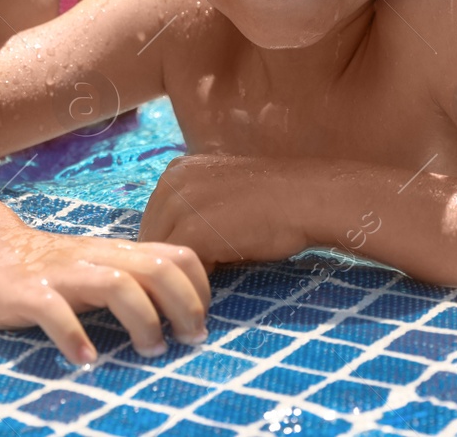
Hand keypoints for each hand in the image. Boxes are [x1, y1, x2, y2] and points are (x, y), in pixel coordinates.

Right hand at [0, 229, 209, 364]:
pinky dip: (73, 337)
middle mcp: (97, 258)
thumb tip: (184, 313)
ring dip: (142, 320)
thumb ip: (136, 280)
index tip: (200, 323)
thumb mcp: (101, 266)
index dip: (200, 289)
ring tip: (150, 350)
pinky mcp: (28, 292)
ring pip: (116, 284)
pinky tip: (85, 359)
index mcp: (119, 253)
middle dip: (184, 306)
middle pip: (156, 269)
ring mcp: (64, 273)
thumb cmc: (55, 268)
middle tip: (189, 340)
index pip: (177, 257)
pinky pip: (54, 311)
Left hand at [139, 154, 309, 268]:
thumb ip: (191, 212)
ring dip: (180, 273)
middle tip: (196, 279)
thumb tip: (170, 252)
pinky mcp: (192, 232)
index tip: (191, 261)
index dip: (170, 246)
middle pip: (151, 237)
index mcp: (175, 171)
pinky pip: (181, 269)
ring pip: (161, 256)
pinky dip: (194, 283)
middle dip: (170, 261)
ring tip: (205, 283)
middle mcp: (170, 181)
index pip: (153, 219)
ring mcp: (179, 205)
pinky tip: (215, 285)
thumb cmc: (272, 202)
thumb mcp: (219, 196)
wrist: (305, 199)